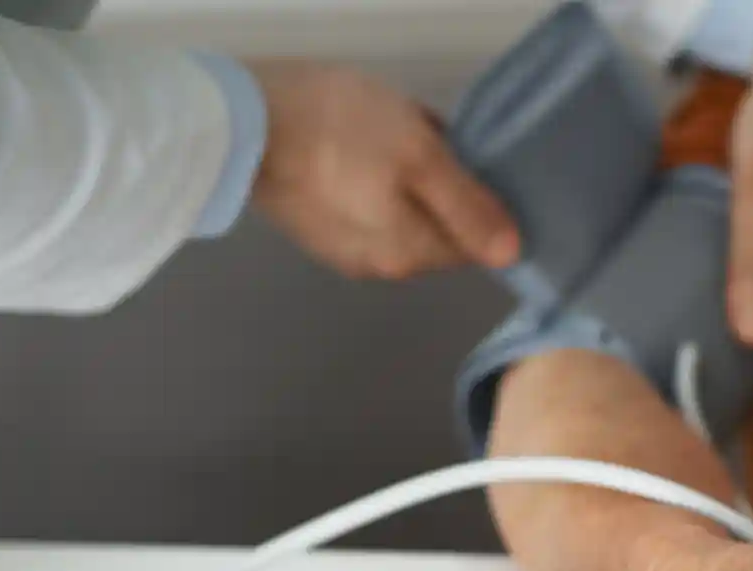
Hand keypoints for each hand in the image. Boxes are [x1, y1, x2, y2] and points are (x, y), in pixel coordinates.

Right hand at [248, 61, 519, 278]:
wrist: (240, 122)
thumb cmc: (341, 130)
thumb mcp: (421, 156)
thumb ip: (468, 207)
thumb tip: (512, 255)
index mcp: (410, 255)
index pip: (472, 242)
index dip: (479, 199)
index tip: (466, 158)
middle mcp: (379, 267)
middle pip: (435, 227)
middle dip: (439, 186)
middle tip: (424, 135)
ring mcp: (341, 250)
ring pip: (399, 213)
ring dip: (404, 179)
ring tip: (386, 133)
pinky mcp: (313, 228)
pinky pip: (364, 205)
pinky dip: (371, 179)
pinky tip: (354, 145)